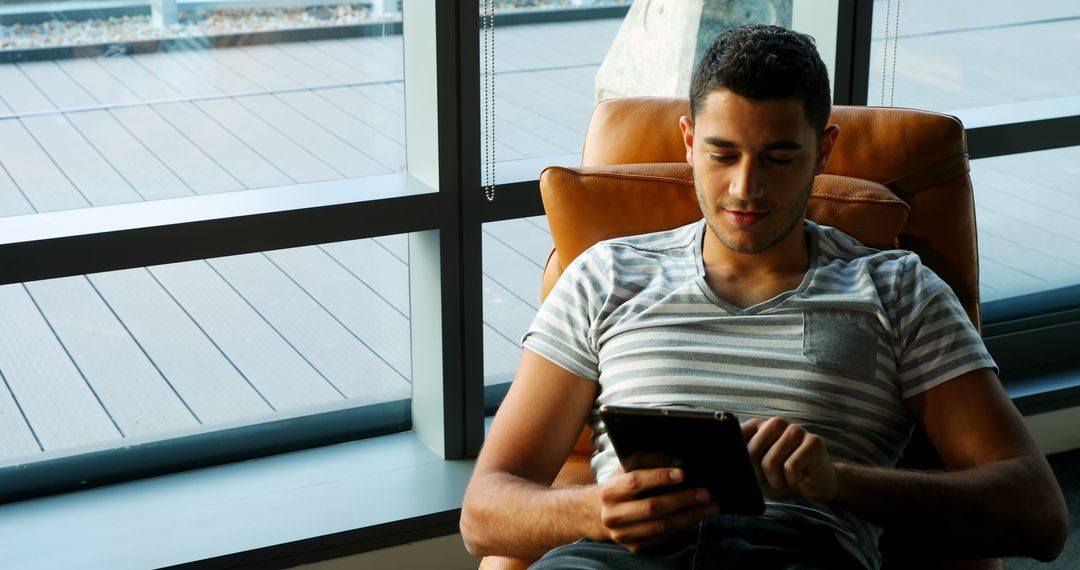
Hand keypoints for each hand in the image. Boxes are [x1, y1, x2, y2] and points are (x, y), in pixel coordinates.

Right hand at [593, 467, 718, 552]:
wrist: (596, 515)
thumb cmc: (618, 487)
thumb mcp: (625, 470)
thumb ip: (648, 461)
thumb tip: (678, 462)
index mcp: (610, 491)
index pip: (635, 482)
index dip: (659, 477)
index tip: (682, 473)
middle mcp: (614, 515)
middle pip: (653, 507)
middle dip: (683, 499)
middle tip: (705, 493)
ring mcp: (624, 534)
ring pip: (662, 526)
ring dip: (690, 516)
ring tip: (709, 507)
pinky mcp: (634, 547)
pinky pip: (664, 538)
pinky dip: (683, 527)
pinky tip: (696, 517)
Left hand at [742, 417, 837, 502]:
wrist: (817, 484)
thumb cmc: (783, 477)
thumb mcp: (757, 472)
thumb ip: (743, 464)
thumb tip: (732, 465)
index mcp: (758, 426)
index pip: (736, 437)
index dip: (738, 460)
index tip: (744, 471)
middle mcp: (776, 423)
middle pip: (752, 452)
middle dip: (758, 476)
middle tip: (770, 480)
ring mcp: (796, 430)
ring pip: (771, 462)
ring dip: (776, 481)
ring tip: (785, 479)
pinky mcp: (814, 441)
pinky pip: (791, 467)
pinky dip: (792, 480)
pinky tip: (800, 477)